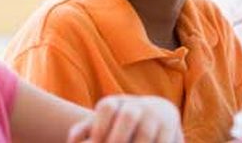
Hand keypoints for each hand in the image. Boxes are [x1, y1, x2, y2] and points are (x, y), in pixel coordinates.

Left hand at [67, 95, 183, 142]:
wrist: (158, 114)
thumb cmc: (120, 124)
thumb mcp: (103, 124)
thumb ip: (84, 130)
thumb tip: (71, 140)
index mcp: (117, 103)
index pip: (107, 106)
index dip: (99, 126)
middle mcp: (137, 105)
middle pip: (127, 116)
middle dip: (117, 138)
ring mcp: (155, 115)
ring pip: (145, 134)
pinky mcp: (170, 127)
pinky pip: (161, 141)